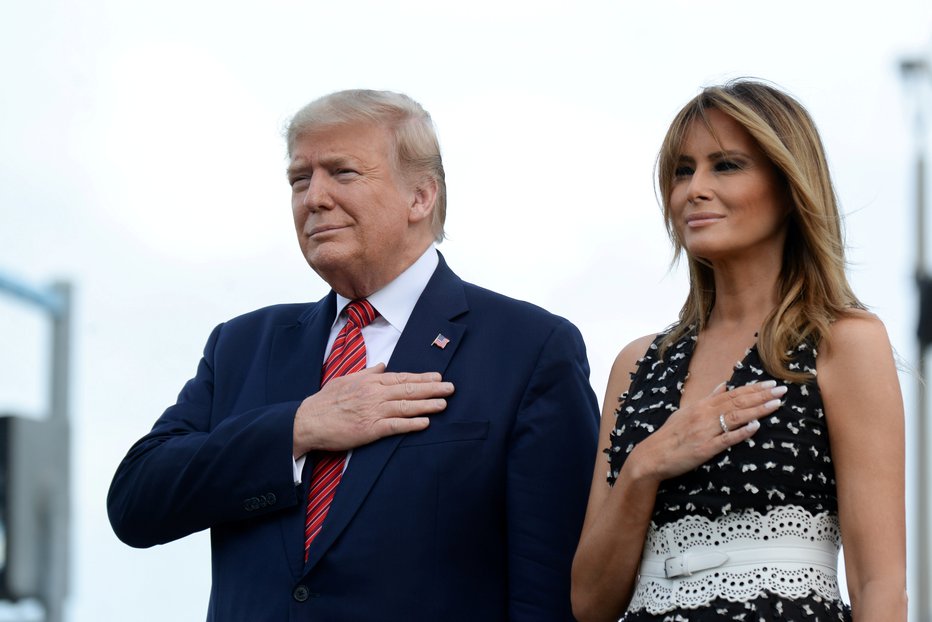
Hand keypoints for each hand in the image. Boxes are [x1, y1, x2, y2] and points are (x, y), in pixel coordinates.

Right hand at [293, 363, 453, 455]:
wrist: (309, 421)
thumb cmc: (326, 401)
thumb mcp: (347, 379)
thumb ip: (367, 372)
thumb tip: (383, 365)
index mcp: (370, 381)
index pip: (401, 378)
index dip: (421, 378)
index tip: (437, 377)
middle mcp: (374, 394)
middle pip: (409, 390)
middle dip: (432, 389)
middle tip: (450, 388)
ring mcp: (373, 411)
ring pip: (406, 406)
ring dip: (427, 405)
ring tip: (444, 404)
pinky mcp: (370, 430)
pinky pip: (396, 426)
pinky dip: (411, 424)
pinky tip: (425, 423)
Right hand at [628, 380, 785, 482]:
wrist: (653, 455)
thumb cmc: (671, 434)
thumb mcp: (687, 411)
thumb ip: (707, 398)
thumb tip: (724, 384)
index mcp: (702, 405)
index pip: (732, 393)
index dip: (753, 388)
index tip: (771, 383)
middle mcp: (705, 415)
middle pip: (737, 402)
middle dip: (762, 395)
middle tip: (781, 390)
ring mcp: (705, 431)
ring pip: (735, 417)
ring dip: (757, 410)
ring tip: (775, 404)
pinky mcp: (705, 448)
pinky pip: (726, 439)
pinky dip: (741, 433)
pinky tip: (755, 427)